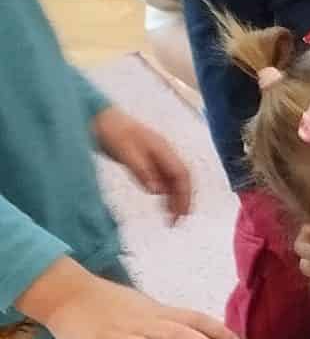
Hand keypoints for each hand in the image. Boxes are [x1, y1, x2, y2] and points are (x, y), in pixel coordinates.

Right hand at [17, 258, 236, 338]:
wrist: (66, 293)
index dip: (218, 330)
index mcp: (156, 314)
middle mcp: (142, 325)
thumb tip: (202, 334)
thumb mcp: (145, 307)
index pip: (194, 318)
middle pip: (179, 334)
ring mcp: (119, 338)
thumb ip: (171, 321)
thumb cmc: (110, 303)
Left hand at [93, 106, 194, 223]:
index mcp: (162, 148)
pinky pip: (163, 179)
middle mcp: (164, 152)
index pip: (182, 174)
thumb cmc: (110, 129)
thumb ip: (141, 171)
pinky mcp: (148, 161)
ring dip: (175, 199)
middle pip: (182, 179)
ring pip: (174, 181)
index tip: (180, 214)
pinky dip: (165, 194)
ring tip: (170, 218)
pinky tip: (161, 204)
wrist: (97, 116)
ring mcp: (157, 156)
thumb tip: (157, 191)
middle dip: (183, 201)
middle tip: (177, 222)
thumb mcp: (124, 151)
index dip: (184, 195)